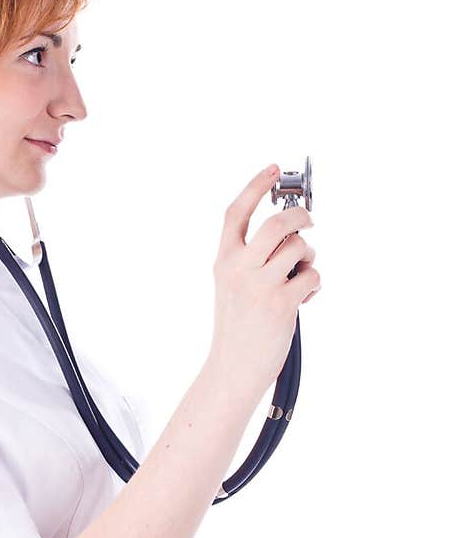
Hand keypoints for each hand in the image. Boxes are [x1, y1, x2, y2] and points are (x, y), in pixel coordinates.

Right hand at [207, 164, 320, 397]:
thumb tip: (291, 230)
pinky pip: (312, 276)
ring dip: (309, 257)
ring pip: (300, 247)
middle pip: (277, 222)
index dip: (256, 186)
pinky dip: (314, 284)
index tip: (274, 169)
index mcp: (223, 261)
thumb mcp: (231, 285)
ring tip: (301, 275)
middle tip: (309, 220)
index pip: (236, 212)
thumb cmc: (237, 327)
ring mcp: (260, 285)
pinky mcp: (282, 303)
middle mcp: (239, 268)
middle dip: (301, 216)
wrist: (233, 368)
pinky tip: (303, 299)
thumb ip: (250, 257)